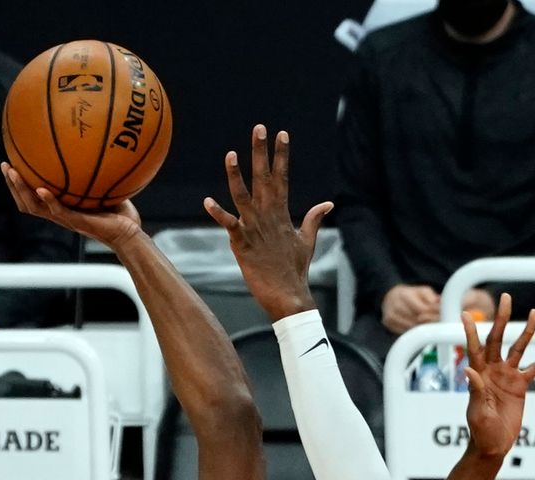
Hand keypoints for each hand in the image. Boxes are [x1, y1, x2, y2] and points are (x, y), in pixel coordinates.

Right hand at [1, 163, 143, 251]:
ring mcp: (66, 219)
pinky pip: (58, 211)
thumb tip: (96, 147)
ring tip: (13, 173)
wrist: (130, 234)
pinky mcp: (76, 222)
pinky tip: (41, 188)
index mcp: (61, 207)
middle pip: (25, 202)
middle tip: (5, 165)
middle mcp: (59, 214)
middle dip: (13, 184)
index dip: (20, 184)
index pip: (33, 197)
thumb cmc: (120, 214)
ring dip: (21, 190)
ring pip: (34, 207)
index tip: (12, 164)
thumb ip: (96, 173)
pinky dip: (48, 200)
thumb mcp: (105, 188)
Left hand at [203, 125, 332, 321]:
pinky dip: (218, 213)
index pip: (282, 177)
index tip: (282, 134)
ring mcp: (254, 228)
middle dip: (261, 152)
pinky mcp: (241, 243)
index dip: (282, 155)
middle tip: (259, 128)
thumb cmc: (295, 271)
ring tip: (230, 154)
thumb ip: (313, 219)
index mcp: (282, 213)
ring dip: (236, 175)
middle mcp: (268, 216)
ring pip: (243, 196)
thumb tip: (328, 203)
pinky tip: (207, 201)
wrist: (288, 296)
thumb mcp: (307, 241)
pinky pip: (228, 225)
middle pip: (264, 178)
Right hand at [382, 284, 441, 334]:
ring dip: (422, 329)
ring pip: (411, 328)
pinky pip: (404, 332)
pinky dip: (413, 332)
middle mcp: (395, 304)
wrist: (390, 296)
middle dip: (429, 322)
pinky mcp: (387, 323)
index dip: (433, 314)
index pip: (422, 309)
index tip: (441, 317)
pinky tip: (419, 329)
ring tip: (430, 327)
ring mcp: (390, 315)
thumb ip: (432, 297)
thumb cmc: (410, 295)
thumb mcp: (422, 291)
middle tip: (439, 324)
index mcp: (404, 294)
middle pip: (416, 320)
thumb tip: (441, 306)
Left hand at [462, 293, 534, 458]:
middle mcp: (493, 370)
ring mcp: (508, 376)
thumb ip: (475, 391)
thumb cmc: (480, 430)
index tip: (465, 313)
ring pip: (519, 348)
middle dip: (503, 319)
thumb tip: (470, 371)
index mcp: (479, 374)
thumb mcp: (477, 412)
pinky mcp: (521, 386)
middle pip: (498, 339)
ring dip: (527, 331)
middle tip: (507, 298)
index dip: (470, 331)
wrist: (493, 444)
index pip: (474, 348)